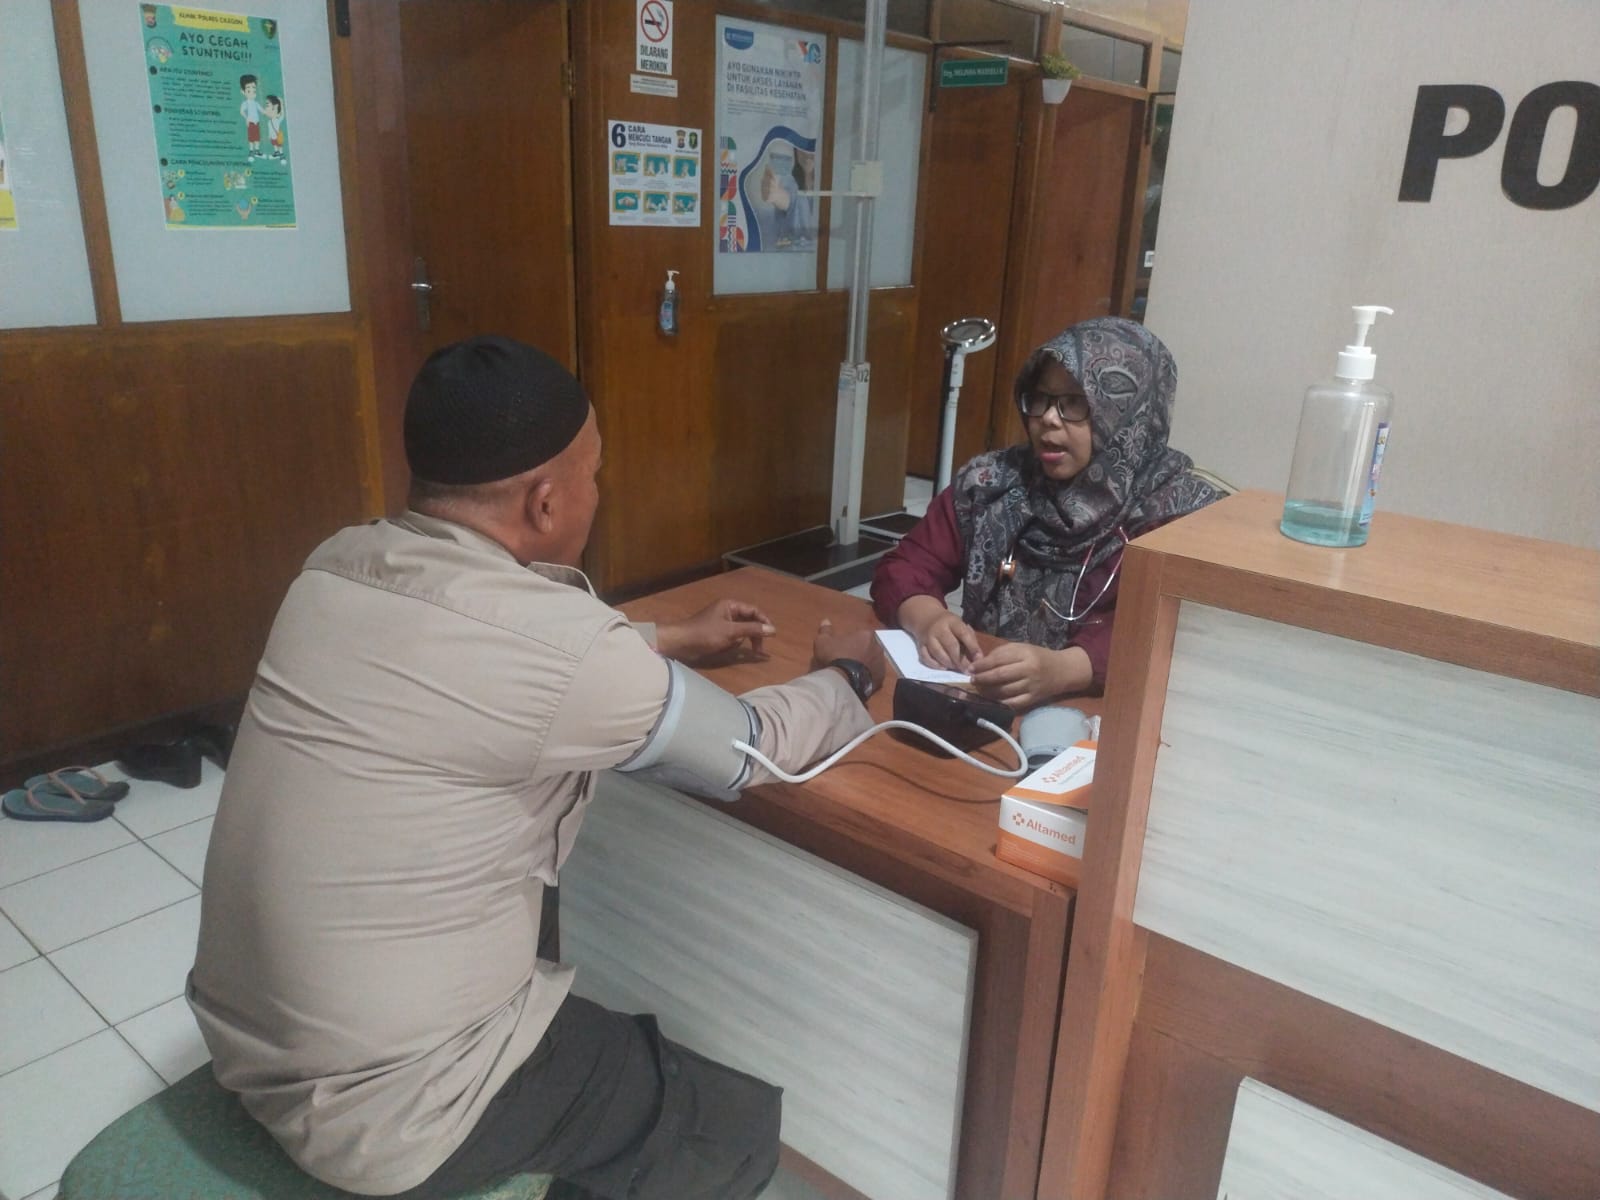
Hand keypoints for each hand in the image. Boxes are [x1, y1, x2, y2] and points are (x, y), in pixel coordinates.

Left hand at [655, 599, 774, 663]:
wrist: (681, 643)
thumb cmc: (706, 634)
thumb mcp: (731, 632)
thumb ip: (752, 629)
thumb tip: (772, 629)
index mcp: (730, 605)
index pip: (753, 611)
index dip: (764, 622)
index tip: (772, 635)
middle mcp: (727, 611)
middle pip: (748, 622)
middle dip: (752, 635)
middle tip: (758, 650)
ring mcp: (722, 622)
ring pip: (740, 632)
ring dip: (739, 641)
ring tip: (730, 646)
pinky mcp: (717, 633)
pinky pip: (731, 638)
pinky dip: (731, 644)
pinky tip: (723, 648)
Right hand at [811, 619, 886, 692]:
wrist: (843, 680)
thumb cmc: (834, 657)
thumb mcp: (823, 641)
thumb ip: (825, 630)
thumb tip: (826, 620)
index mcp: (866, 635)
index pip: (860, 634)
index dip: (852, 640)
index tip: (843, 647)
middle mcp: (877, 647)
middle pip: (869, 647)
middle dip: (861, 651)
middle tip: (848, 659)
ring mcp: (881, 664)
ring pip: (873, 661)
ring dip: (865, 663)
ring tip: (853, 671)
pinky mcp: (880, 678)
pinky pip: (874, 674)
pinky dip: (867, 675)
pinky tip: (858, 679)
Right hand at [908, 606, 980, 672]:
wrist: (926, 618)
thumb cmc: (949, 625)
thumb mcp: (960, 626)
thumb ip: (969, 639)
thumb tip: (978, 658)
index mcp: (952, 622)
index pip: (964, 634)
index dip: (972, 647)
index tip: (979, 659)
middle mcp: (939, 629)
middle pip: (950, 645)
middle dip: (960, 660)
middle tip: (967, 670)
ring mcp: (928, 637)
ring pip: (938, 653)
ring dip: (949, 663)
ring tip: (957, 669)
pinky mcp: (920, 645)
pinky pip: (926, 658)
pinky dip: (935, 665)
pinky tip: (943, 668)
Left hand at [969, 642, 1089, 709]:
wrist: (1062, 671)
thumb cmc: (1038, 657)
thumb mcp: (1021, 648)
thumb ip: (1001, 653)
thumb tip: (979, 663)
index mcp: (1025, 654)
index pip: (998, 659)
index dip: (982, 665)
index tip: (970, 668)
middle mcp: (1029, 670)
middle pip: (1000, 676)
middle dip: (982, 678)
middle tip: (971, 680)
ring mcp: (1031, 686)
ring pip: (1004, 691)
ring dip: (987, 691)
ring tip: (978, 689)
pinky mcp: (1032, 700)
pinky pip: (1012, 703)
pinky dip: (999, 702)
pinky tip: (990, 699)